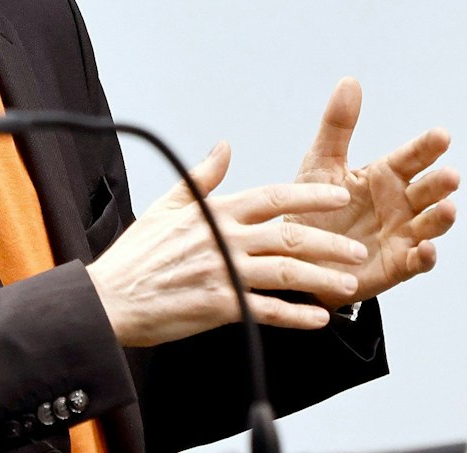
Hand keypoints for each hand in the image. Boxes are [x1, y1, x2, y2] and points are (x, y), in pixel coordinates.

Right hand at [87, 141, 365, 347]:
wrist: (110, 298)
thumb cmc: (136, 255)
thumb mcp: (165, 205)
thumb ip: (201, 177)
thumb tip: (223, 147)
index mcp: (211, 212)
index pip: (270, 197)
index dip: (308, 196)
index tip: (338, 196)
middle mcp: (222, 239)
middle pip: (288, 237)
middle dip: (329, 243)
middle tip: (356, 250)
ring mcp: (223, 273)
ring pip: (286, 273)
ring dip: (322, 279)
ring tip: (348, 286)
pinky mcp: (220, 305)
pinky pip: (268, 311)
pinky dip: (296, 316)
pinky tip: (317, 318)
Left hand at [286, 77, 458, 303]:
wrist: (294, 255)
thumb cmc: (312, 207)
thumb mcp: (321, 163)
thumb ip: (338, 126)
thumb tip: (350, 80)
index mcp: (384, 177)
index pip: (410, 158)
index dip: (426, 147)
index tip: (441, 134)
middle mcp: (399, 205)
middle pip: (426, 191)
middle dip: (440, 183)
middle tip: (450, 174)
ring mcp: (401, 236)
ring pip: (429, 225)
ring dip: (440, 218)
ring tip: (448, 207)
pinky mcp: (394, 266)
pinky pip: (415, 262)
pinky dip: (424, 256)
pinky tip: (426, 248)